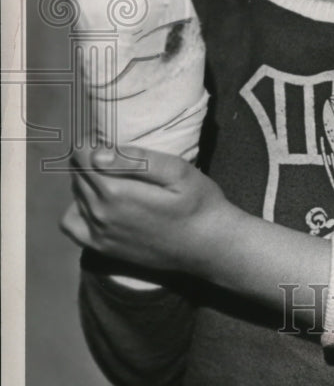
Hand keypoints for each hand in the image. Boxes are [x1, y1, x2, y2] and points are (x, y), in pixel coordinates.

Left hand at [61, 145, 235, 279]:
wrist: (208, 245)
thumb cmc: (198, 202)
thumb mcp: (177, 172)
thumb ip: (137, 161)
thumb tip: (98, 154)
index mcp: (116, 192)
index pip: (82, 157)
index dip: (89, 142)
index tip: (104, 136)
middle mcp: (100, 214)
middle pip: (77, 175)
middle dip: (88, 159)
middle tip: (110, 151)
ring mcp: (100, 234)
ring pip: (76, 195)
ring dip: (84, 180)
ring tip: (108, 173)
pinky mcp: (103, 248)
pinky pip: (72, 224)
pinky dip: (77, 208)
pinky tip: (96, 201)